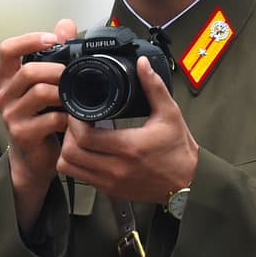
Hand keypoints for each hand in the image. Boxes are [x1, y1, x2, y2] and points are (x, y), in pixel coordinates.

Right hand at [0, 18, 77, 227]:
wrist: (36, 158)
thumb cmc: (42, 117)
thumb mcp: (46, 84)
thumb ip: (55, 53)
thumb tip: (65, 25)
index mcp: (8, 78)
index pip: (7, 49)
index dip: (29, 40)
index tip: (52, 39)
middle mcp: (4, 95)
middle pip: (29, 71)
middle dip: (57, 70)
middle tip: (75, 75)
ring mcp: (11, 115)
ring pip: (40, 92)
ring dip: (65, 92)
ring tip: (77, 96)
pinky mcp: (23, 134)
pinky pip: (51, 118)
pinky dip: (68, 116)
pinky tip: (75, 118)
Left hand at [58, 56, 198, 203]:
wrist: (187, 181)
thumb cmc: (178, 150)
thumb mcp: (169, 114)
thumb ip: (154, 87)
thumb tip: (143, 66)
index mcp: (129, 147)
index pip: (84, 137)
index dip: (74, 122)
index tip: (78, 112)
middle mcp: (117, 168)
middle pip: (71, 153)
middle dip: (68, 134)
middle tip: (76, 123)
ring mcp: (111, 182)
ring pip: (69, 168)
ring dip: (69, 151)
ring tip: (79, 138)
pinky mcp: (110, 190)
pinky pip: (81, 178)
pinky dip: (77, 164)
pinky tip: (88, 152)